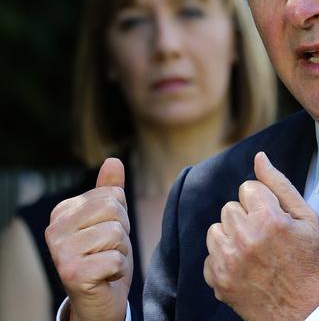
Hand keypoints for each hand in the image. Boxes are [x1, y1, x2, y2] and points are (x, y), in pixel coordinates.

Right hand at [45, 157, 131, 320]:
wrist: (99, 299)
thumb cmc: (104, 256)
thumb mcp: (110, 220)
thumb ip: (109, 190)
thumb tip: (113, 160)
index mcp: (63, 211)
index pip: (113, 195)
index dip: (121, 215)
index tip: (106, 234)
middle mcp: (55, 230)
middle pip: (114, 210)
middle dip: (122, 232)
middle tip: (109, 250)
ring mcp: (60, 252)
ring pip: (116, 234)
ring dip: (121, 252)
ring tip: (106, 262)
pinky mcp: (72, 273)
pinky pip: (115, 259)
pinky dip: (118, 269)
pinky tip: (105, 276)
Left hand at [204, 152, 318, 320]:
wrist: (303, 311)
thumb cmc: (307, 262)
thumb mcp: (306, 218)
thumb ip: (279, 184)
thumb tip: (260, 157)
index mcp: (268, 218)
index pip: (247, 188)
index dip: (262, 202)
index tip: (272, 218)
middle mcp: (244, 237)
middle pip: (230, 207)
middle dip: (246, 218)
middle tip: (265, 237)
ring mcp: (228, 260)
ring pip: (216, 229)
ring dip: (231, 236)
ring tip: (253, 251)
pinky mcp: (217, 279)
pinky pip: (210, 255)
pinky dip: (224, 260)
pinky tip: (244, 267)